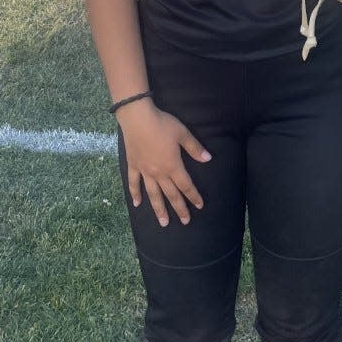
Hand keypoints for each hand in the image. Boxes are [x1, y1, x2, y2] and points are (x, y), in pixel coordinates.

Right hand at [117, 99, 211, 226]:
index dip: (193, 196)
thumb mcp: (182, 134)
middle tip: (185, 222)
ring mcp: (145, 171)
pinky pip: (134, 183)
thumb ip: (195, 148)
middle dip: (179, 208)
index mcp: (173, 166)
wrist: (138, 118)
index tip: (199, 206)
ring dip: (159, 209)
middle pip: (171, 194)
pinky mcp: (133, 165)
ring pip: (153, 194)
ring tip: (163, 222)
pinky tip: (136, 204)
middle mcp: (159, 173)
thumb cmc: (162, 124)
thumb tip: (208, 159)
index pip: (186, 185)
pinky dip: (135, 194)